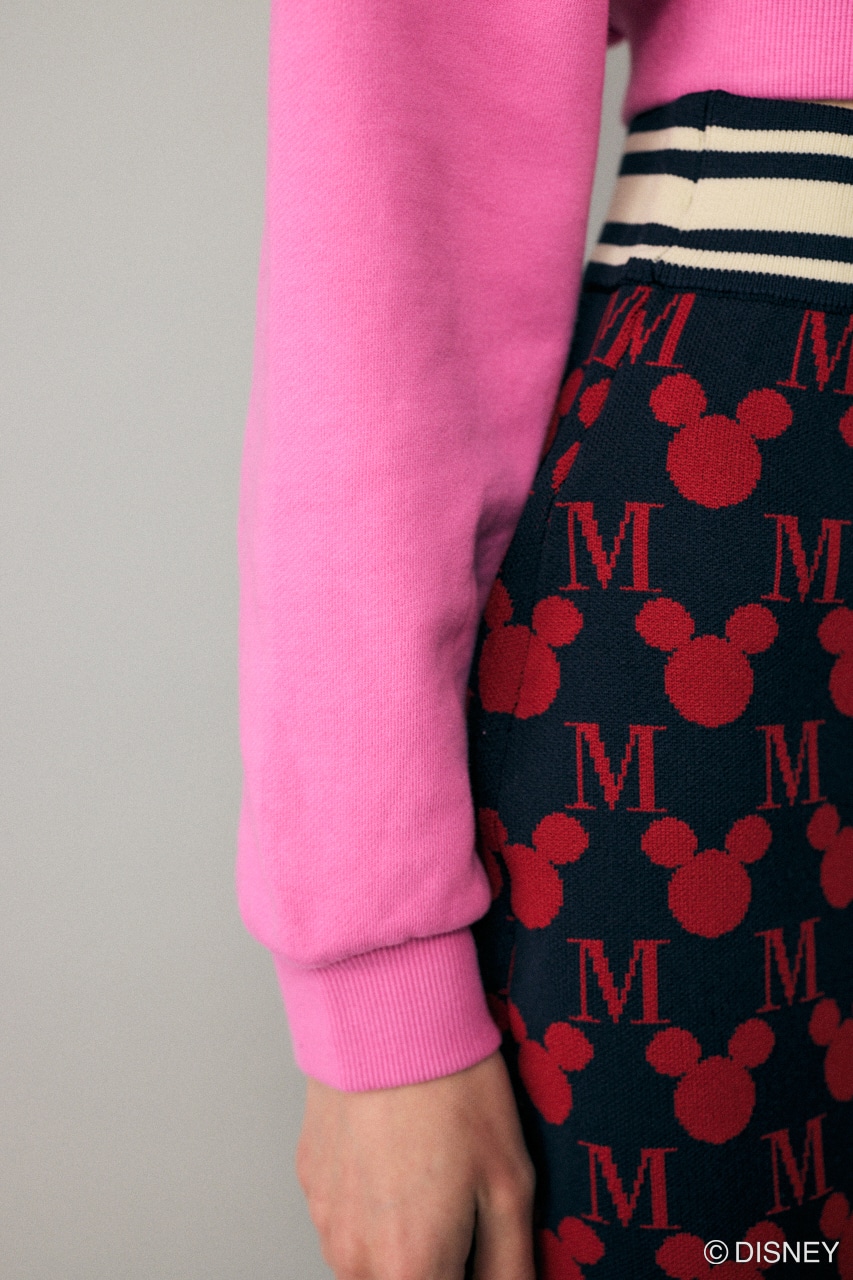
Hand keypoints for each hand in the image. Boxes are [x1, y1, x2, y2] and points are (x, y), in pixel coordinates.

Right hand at [295, 1048, 536, 1279]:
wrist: (387, 1013)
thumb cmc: (453, 1089)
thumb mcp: (509, 1184)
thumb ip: (510, 1269)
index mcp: (409, 1269)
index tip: (480, 1253)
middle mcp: (354, 1256)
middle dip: (435, 1268)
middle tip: (465, 1217)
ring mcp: (325, 1218)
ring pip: (366, 1265)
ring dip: (401, 1246)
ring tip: (434, 1180)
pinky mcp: (310, 1180)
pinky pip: (344, 1220)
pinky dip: (373, 1208)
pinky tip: (401, 1156)